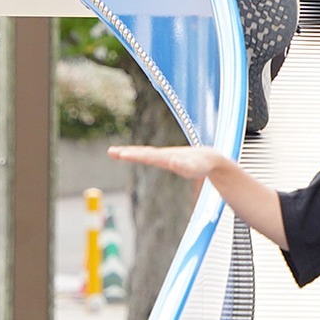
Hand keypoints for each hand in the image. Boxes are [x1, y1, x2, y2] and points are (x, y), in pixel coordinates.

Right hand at [110, 144, 227, 181]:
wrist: (209, 158)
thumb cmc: (202, 164)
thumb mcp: (194, 167)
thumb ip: (184, 165)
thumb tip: (173, 161)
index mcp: (167, 156)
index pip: (148, 156)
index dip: (135, 155)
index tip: (122, 154)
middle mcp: (163, 154)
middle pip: (142, 152)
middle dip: (127, 152)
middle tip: (111, 152)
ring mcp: (163, 155)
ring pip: (142, 152)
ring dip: (127, 152)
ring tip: (113, 152)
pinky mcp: (164, 158)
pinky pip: (147, 155)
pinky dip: (134, 154)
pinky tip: (126, 154)